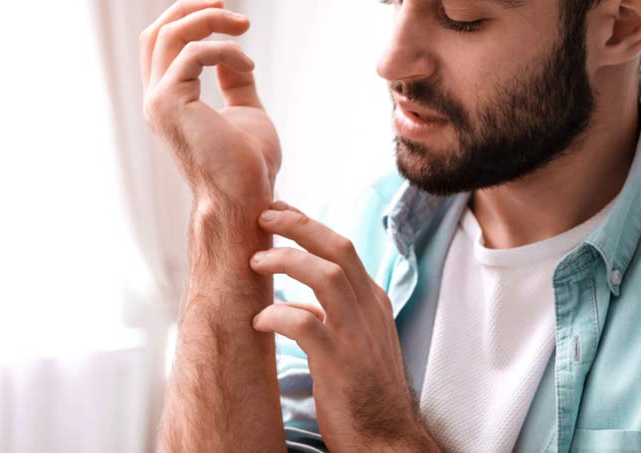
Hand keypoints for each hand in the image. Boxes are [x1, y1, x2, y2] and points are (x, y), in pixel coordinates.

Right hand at [139, 0, 280, 205]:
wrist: (245, 197)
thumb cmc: (248, 165)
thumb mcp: (245, 110)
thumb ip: (236, 81)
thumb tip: (235, 54)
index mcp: (168, 101)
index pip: (160, 45)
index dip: (187, 19)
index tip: (226, 15)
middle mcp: (155, 100)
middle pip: (156, 32)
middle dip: (192, 10)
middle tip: (232, 12)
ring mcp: (158, 102)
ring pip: (170, 34)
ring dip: (210, 22)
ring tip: (244, 27)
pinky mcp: (169, 103)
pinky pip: (193, 52)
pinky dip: (224, 50)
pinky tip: (249, 64)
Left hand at [249, 201, 438, 452]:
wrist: (385, 438)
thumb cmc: (363, 389)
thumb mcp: (352, 341)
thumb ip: (328, 316)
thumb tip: (298, 302)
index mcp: (371, 300)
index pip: (340, 246)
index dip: (306, 224)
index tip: (277, 211)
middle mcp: (369, 308)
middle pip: (337, 247)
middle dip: (298, 225)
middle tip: (263, 216)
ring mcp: (357, 333)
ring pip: (326, 275)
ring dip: (286, 261)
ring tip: (255, 262)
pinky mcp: (340, 362)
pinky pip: (305, 323)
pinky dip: (278, 314)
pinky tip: (259, 320)